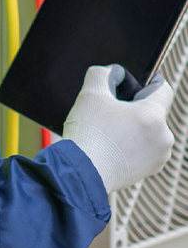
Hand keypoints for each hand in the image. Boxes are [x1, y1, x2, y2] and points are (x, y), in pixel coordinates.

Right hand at [63, 64, 173, 192]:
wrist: (82, 173)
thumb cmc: (88, 134)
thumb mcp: (90, 93)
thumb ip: (103, 73)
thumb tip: (115, 74)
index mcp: (153, 115)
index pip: (164, 88)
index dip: (151, 81)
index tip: (138, 83)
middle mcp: (164, 136)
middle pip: (154, 112)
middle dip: (135, 109)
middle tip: (111, 113)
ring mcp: (159, 156)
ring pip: (150, 132)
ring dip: (135, 128)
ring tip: (110, 133)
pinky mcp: (150, 170)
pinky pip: (146, 150)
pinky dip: (133, 146)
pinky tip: (112, 148)